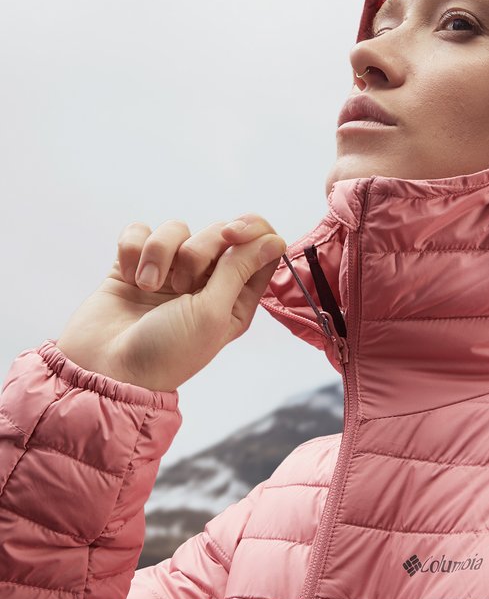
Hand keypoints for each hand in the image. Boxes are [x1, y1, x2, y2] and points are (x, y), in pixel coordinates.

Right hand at [57, 215, 284, 390]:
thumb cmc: (166, 353)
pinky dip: (133, 249)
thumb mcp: (212, 314)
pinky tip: (128, 276)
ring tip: (148, 286)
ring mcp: (170, 272)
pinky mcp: (135, 264)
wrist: (105, 369)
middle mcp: (206, 283)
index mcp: (236, 298)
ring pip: (176, 229)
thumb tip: (273, 239)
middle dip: (198, 250)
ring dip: (160, 253)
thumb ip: (239, 270)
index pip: (260, 247)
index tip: (232, 234)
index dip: (251, 230)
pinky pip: (140, 231)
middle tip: (181, 283)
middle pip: (218, 232)